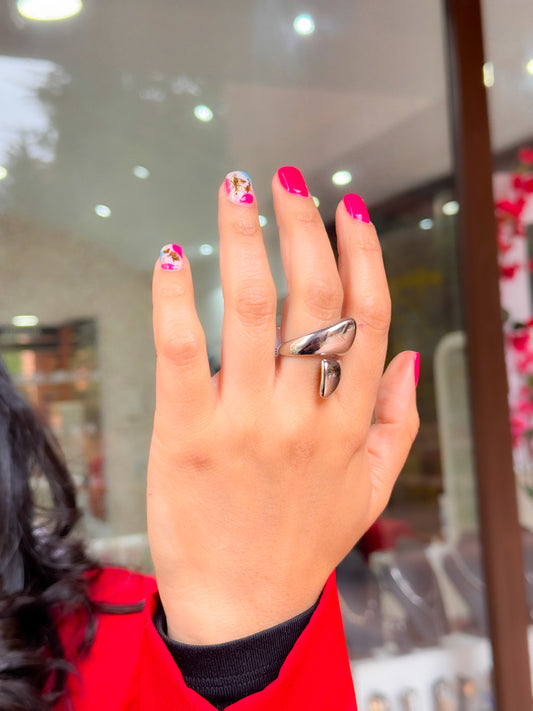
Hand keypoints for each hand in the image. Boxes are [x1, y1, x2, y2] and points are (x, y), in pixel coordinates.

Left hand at [147, 167, 418, 643]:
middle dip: (303, 226)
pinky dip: (173, 298)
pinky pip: (182, 351)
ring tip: (237, 191)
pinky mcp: (186, 434)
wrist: (243, 605)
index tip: (348, 209)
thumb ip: (397, 421)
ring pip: (251, 308)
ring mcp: (245, 421)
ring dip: (244, 238)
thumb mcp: (371, 490)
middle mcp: (304, 412)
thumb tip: (407, 356)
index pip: (369, 316)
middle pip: (314, 296)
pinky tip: (170, 256)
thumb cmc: (302, 543)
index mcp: (350, 422)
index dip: (362, 253)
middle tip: (288, 182)